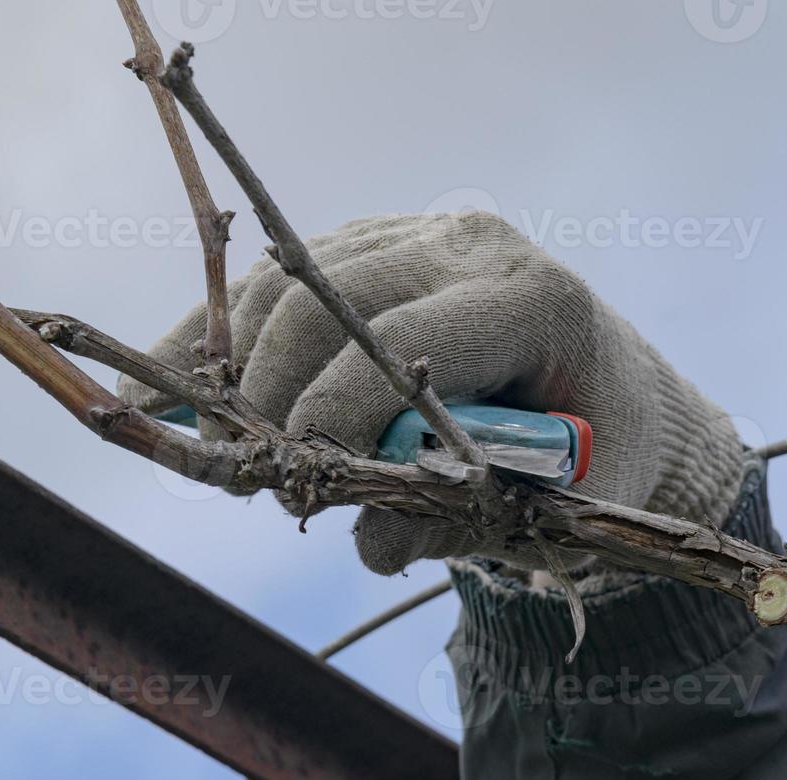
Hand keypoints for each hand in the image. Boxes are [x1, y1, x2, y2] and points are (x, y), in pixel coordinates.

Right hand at [120, 211, 743, 574]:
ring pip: (285, 285)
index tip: (299, 489)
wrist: (613, 388)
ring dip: (235, 369)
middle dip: (272, 399)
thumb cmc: (599, 450)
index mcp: (531, 300)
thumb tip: (368, 540)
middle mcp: (469, 245)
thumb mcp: (562, 504)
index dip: (331, 416)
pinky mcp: (373, 243)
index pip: (397, 345)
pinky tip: (173, 387)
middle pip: (323, 305)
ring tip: (219, 451)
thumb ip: (468, 522)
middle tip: (258, 483)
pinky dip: (224, 336)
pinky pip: (279, 282)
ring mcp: (415, 232)